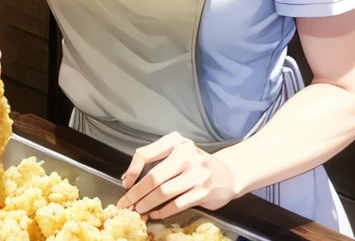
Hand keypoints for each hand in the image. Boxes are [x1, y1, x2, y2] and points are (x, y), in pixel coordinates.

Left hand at [116, 132, 236, 219]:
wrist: (228, 174)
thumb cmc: (196, 164)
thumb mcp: (179, 153)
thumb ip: (158, 161)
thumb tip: (129, 179)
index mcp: (175, 141)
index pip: (146, 154)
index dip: (132, 171)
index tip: (126, 184)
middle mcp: (186, 154)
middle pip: (154, 177)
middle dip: (136, 193)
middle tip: (126, 204)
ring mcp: (196, 173)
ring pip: (164, 192)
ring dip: (148, 204)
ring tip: (139, 210)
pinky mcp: (203, 191)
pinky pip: (177, 204)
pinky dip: (163, 211)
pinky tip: (155, 213)